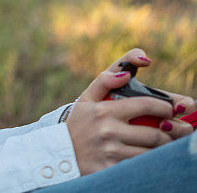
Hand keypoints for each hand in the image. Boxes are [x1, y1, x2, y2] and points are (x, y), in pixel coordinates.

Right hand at [66, 49, 190, 174]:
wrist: (59, 155)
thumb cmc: (77, 124)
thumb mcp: (85, 99)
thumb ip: (105, 80)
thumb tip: (127, 72)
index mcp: (104, 111)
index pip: (145, 105)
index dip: (165, 106)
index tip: (171, 109)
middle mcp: (108, 131)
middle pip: (154, 134)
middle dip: (174, 131)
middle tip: (182, 129)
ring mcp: (110, 153)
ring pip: (151, 152)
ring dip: (165, 148)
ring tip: (170, 143)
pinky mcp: (111, 170)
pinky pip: (140, 166)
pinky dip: (150, 162)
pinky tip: (154, 157)